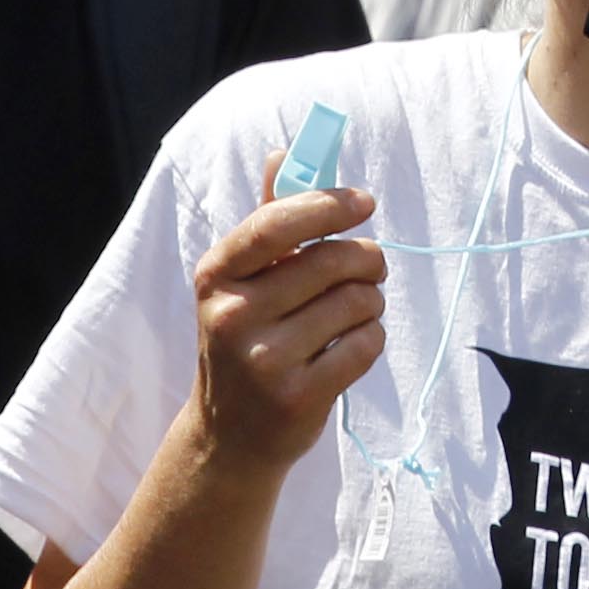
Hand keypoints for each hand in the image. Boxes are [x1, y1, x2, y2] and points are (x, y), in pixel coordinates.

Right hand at [186, 187, 387, 476]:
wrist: (229, 436)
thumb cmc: (245, 339)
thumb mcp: (241, 282)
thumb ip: (267, 220)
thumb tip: (282, 152)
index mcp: (216, 276)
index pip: (276, 223)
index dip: (328, 204)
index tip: (364, 203)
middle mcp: (233, 316)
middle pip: (332, 261)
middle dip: (367, 259)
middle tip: (371, 267)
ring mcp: (264, 361)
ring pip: (356, 301)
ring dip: (372, 299)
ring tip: (358, 308)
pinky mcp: (298, 398)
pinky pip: (365, 344)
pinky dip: (372, 336)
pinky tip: (354, 343)